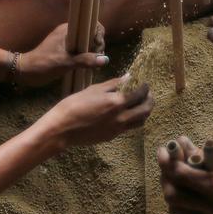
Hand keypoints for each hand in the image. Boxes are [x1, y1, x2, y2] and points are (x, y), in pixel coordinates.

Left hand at [16, 23, 107, 86]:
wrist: (25, 71)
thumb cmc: (43, 65)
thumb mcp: (66, 63)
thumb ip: (85, 60)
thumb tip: (105, 59)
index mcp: (67, 29)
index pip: (91, 24)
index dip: (98, 35)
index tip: (97, 48)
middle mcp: (68, 32)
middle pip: (91, 33)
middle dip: (97, 45)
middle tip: (97, 60)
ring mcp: (66, 41)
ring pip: (86, 42)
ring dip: (93, 52)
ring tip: (93, 65)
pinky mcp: (65, 49)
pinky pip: (81, 49)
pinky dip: (86, 56)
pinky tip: (88, 66)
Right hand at [37, 76, 153, 147]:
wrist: (62, 129)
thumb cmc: (74, 105)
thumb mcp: (93, 89)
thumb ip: (113, 84)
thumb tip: (128, 77)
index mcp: (117, 102)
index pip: (140, 94)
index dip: (145, 88)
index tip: (145, 83)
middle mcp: (121, 117)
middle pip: (145, 110)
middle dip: (150, 101)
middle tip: (148, 94)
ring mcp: (117, 129)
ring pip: (140, 122)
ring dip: (144, 112)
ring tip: (140, 105)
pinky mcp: (112, 136)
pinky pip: (128, 128)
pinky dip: (133, 120)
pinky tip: (127, 114)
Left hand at [156, 136, 212, 213]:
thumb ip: (211, 160)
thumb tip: (189, 154)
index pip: (180, 176)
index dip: (167, 162)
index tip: (163, 151)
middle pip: (172, 196)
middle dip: (165, 178)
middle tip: (168, 165)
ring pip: (177, 211)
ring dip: (172, 193)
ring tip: (177, 179)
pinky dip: (183, 204)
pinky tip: (190, 192)